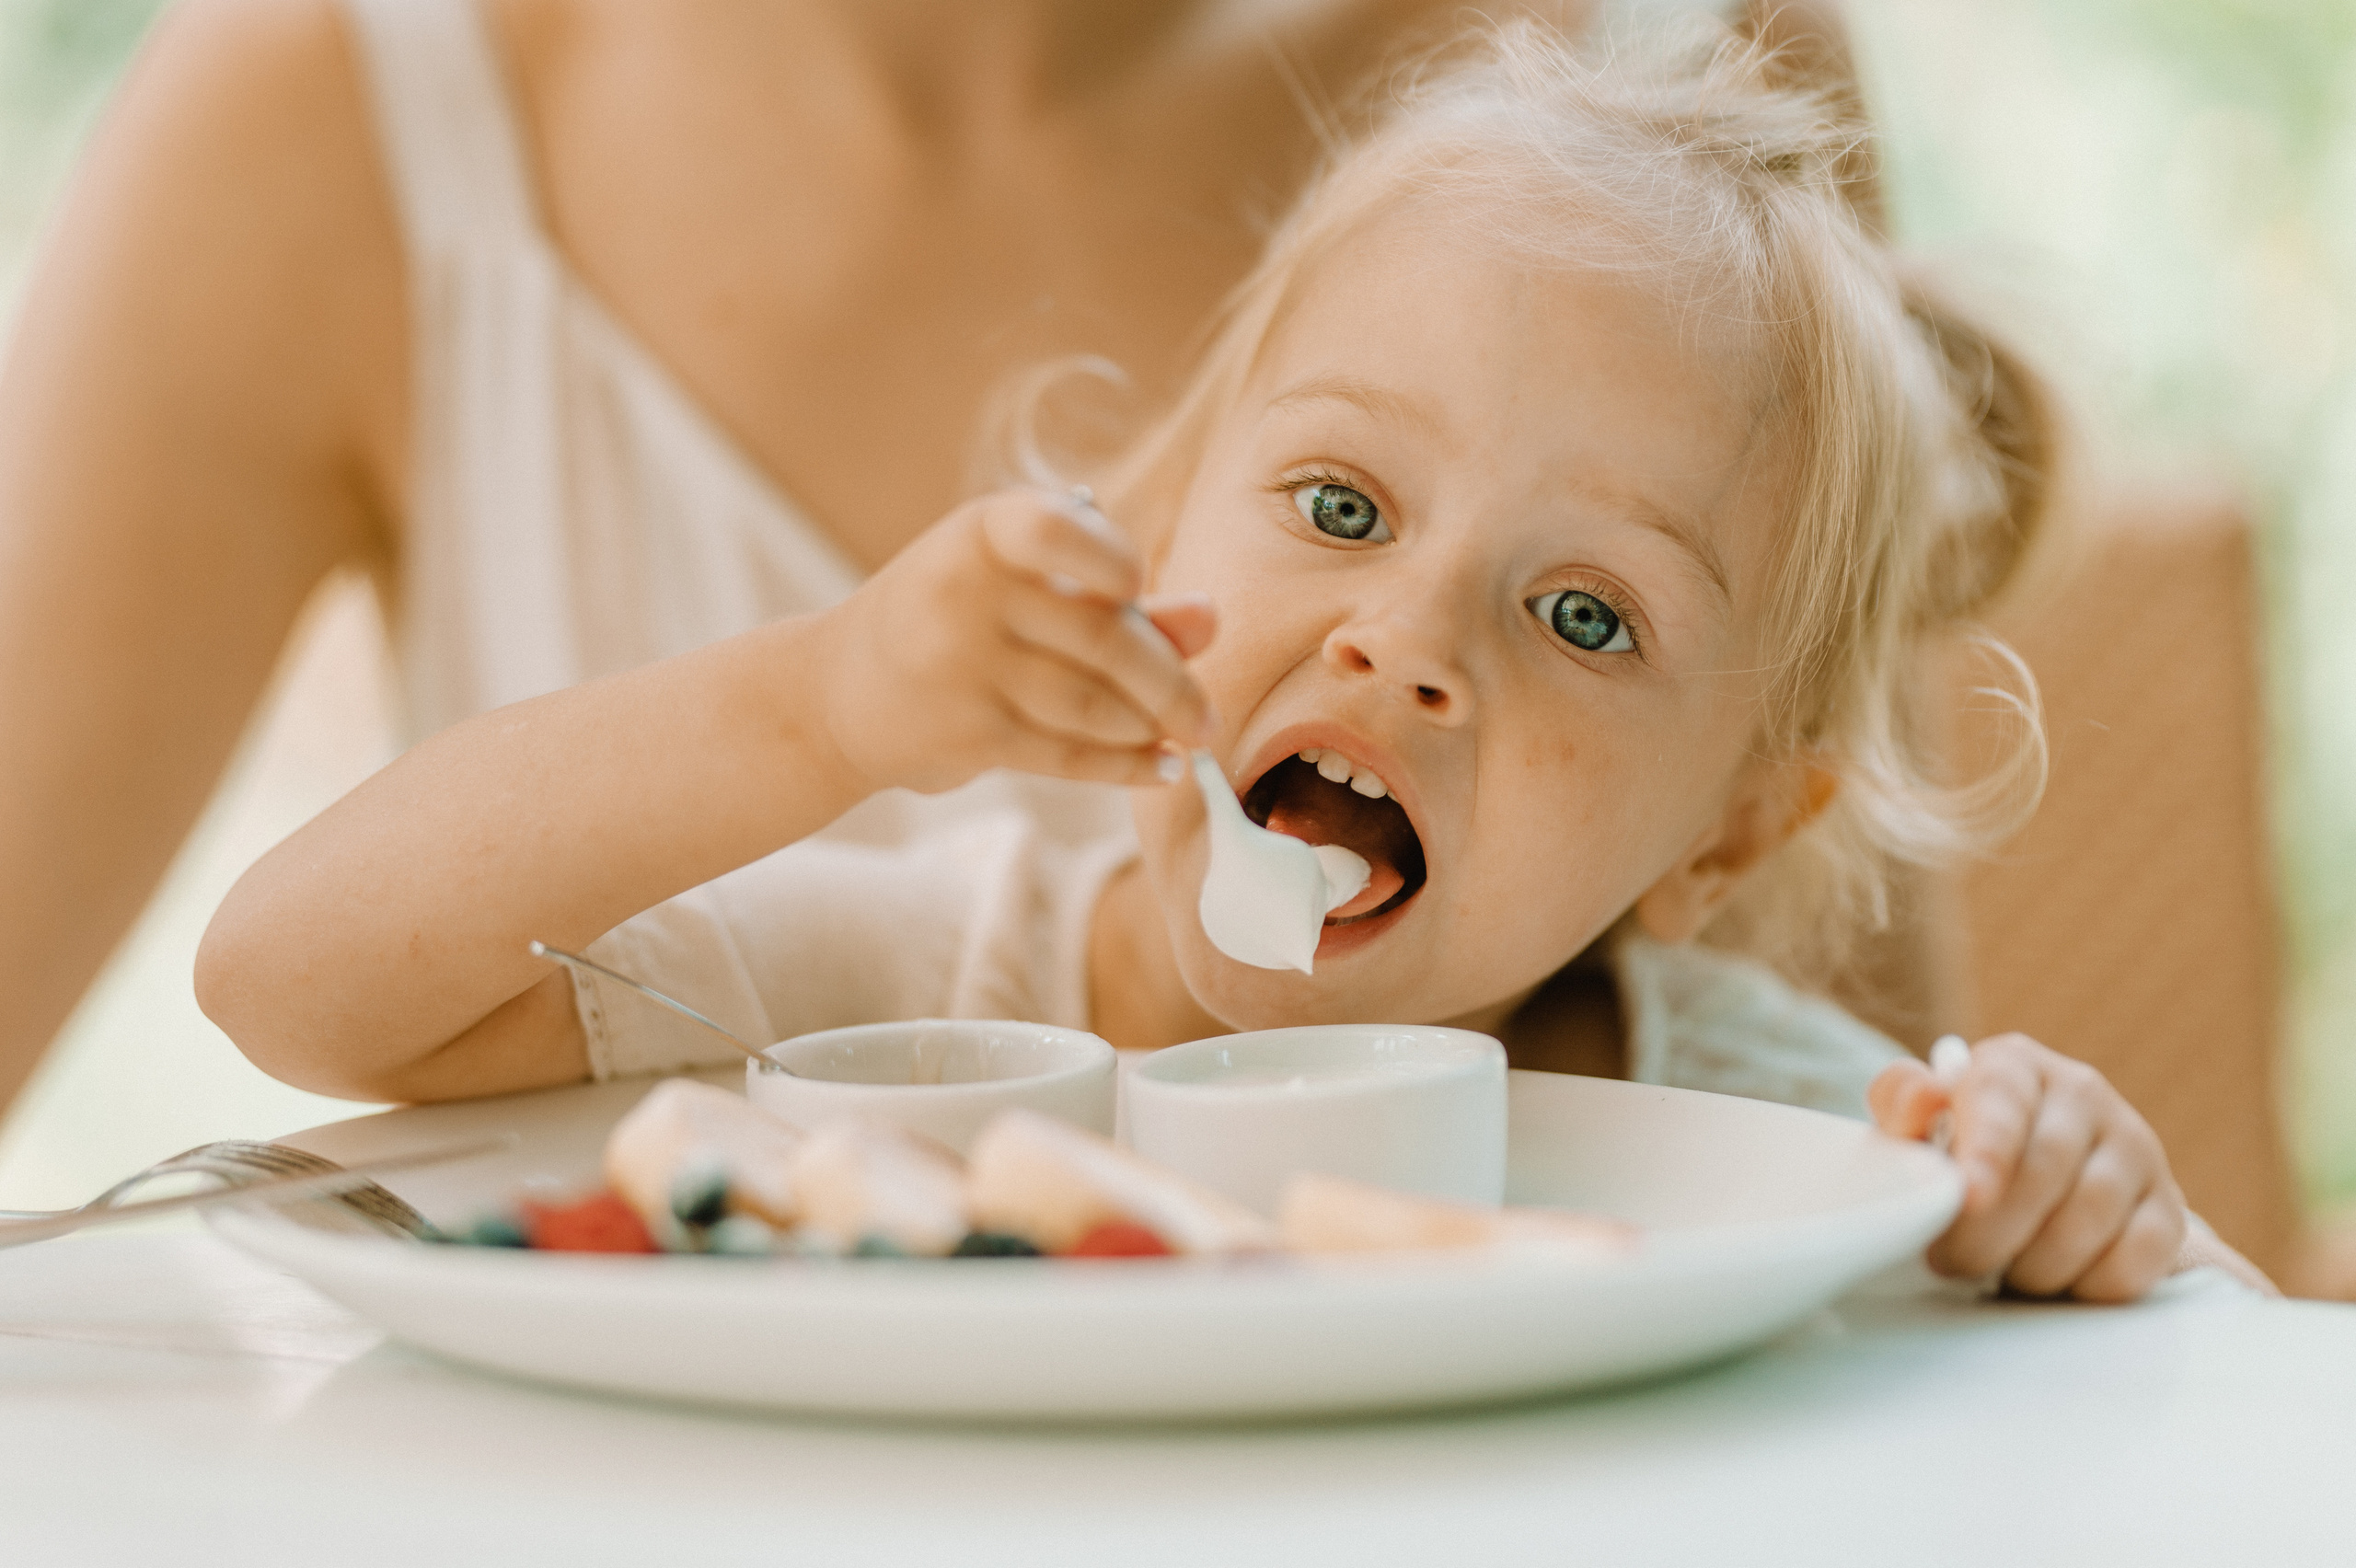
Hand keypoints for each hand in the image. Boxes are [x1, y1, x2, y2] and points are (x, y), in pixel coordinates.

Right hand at [815, 488, 1217, 794]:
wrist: (831, 697)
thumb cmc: (951, 625)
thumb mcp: (1019, 591)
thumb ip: (1118, 602)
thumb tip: (1211, 620)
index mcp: (980, 533)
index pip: (1057, 529)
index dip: (1113, 562)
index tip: (1134, 587)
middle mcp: (964, 593)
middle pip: (1101, 637)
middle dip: (1169, 683)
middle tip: (1207, 716)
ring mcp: (960, 666)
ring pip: (1092, 703)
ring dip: (1152, 728)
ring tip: (1185, 737)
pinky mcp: (965, 733)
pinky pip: (1068, 754)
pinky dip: (1126, 765)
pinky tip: (1160, 768)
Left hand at [1869, 1033, 2185, 1302]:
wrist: (2035, 1188)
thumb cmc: (1960, 1153)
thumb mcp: (1920, 1126)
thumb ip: (1903, 1105)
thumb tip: (1920, 1095)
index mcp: (2014, 1065)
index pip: (2002, 1098)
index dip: (1986, 1149)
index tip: (1970, 1196)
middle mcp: (2082, 1093)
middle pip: (2044, 1168)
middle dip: (1990, 1231)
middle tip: (1952, 1262)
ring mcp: (2135, 1146)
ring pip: (2090, 1216)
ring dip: (2035, 1263)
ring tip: (2001, 1272)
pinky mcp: (2167, 1206)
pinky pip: (2136, 1257)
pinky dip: (2088, 1284)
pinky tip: (2058, 1283)